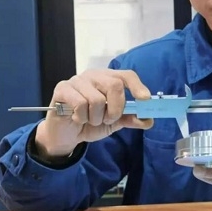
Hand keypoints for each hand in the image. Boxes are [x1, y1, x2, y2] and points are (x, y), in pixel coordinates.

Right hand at [35, 69, 153, 158]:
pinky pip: (80, 104)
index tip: (145, 99)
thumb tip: (149, 120)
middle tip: (109, 119)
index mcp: (109, 79)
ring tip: (90, 120)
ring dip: (96, 118)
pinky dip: (82, 117)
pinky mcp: (62, 89)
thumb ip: (130, 119)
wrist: (66, 135)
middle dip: (116, 109)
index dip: (137, 86)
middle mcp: (94, 75)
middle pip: (115, 85)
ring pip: (97, 99)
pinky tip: (77, 118)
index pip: (127, 75)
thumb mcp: (114, 123)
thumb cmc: (91, 123)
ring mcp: (77, 80)